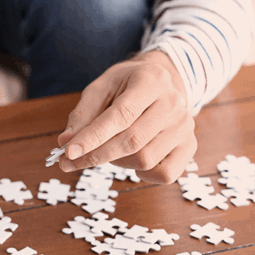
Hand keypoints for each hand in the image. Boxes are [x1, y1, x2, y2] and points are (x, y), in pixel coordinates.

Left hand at [57, 50, 195, 183]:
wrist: (160, 84)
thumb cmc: (124, 86)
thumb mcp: (100, 89)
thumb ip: (82, 114)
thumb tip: (65, 142)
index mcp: (151, 80)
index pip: (120, 115)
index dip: (92, 137)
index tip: (68, 152)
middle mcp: (174, 102)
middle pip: (132, 141)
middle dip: (96, 155)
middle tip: (68, 162)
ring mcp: (185, 126)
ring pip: (145, 159)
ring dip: (116, 162)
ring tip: (107, 149)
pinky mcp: (189, 145)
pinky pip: (164, 174)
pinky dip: (142, 174)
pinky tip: (131, 158)